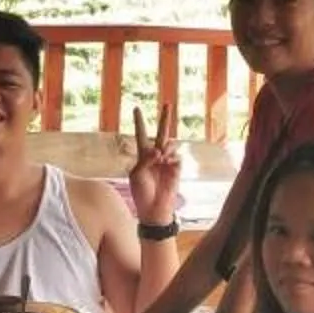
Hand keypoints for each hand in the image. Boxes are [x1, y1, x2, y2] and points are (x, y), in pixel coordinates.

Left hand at [128, 103, 181, 230]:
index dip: (139, 122)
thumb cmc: (141, 193)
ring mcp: (167, 161)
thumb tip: (159, 149)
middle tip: (167, 103)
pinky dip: (171, 159)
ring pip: (169, 144)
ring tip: (161, 157)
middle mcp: (156, 156)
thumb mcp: (137, 174)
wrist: (154, 209)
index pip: (141, 135)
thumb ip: (145, 159)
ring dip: (165, 148)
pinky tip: (168, 165)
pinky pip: (176, 157)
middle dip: (165, 118)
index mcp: (142, 156)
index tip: (136, 108)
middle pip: (161, 133)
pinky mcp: (176, 169)